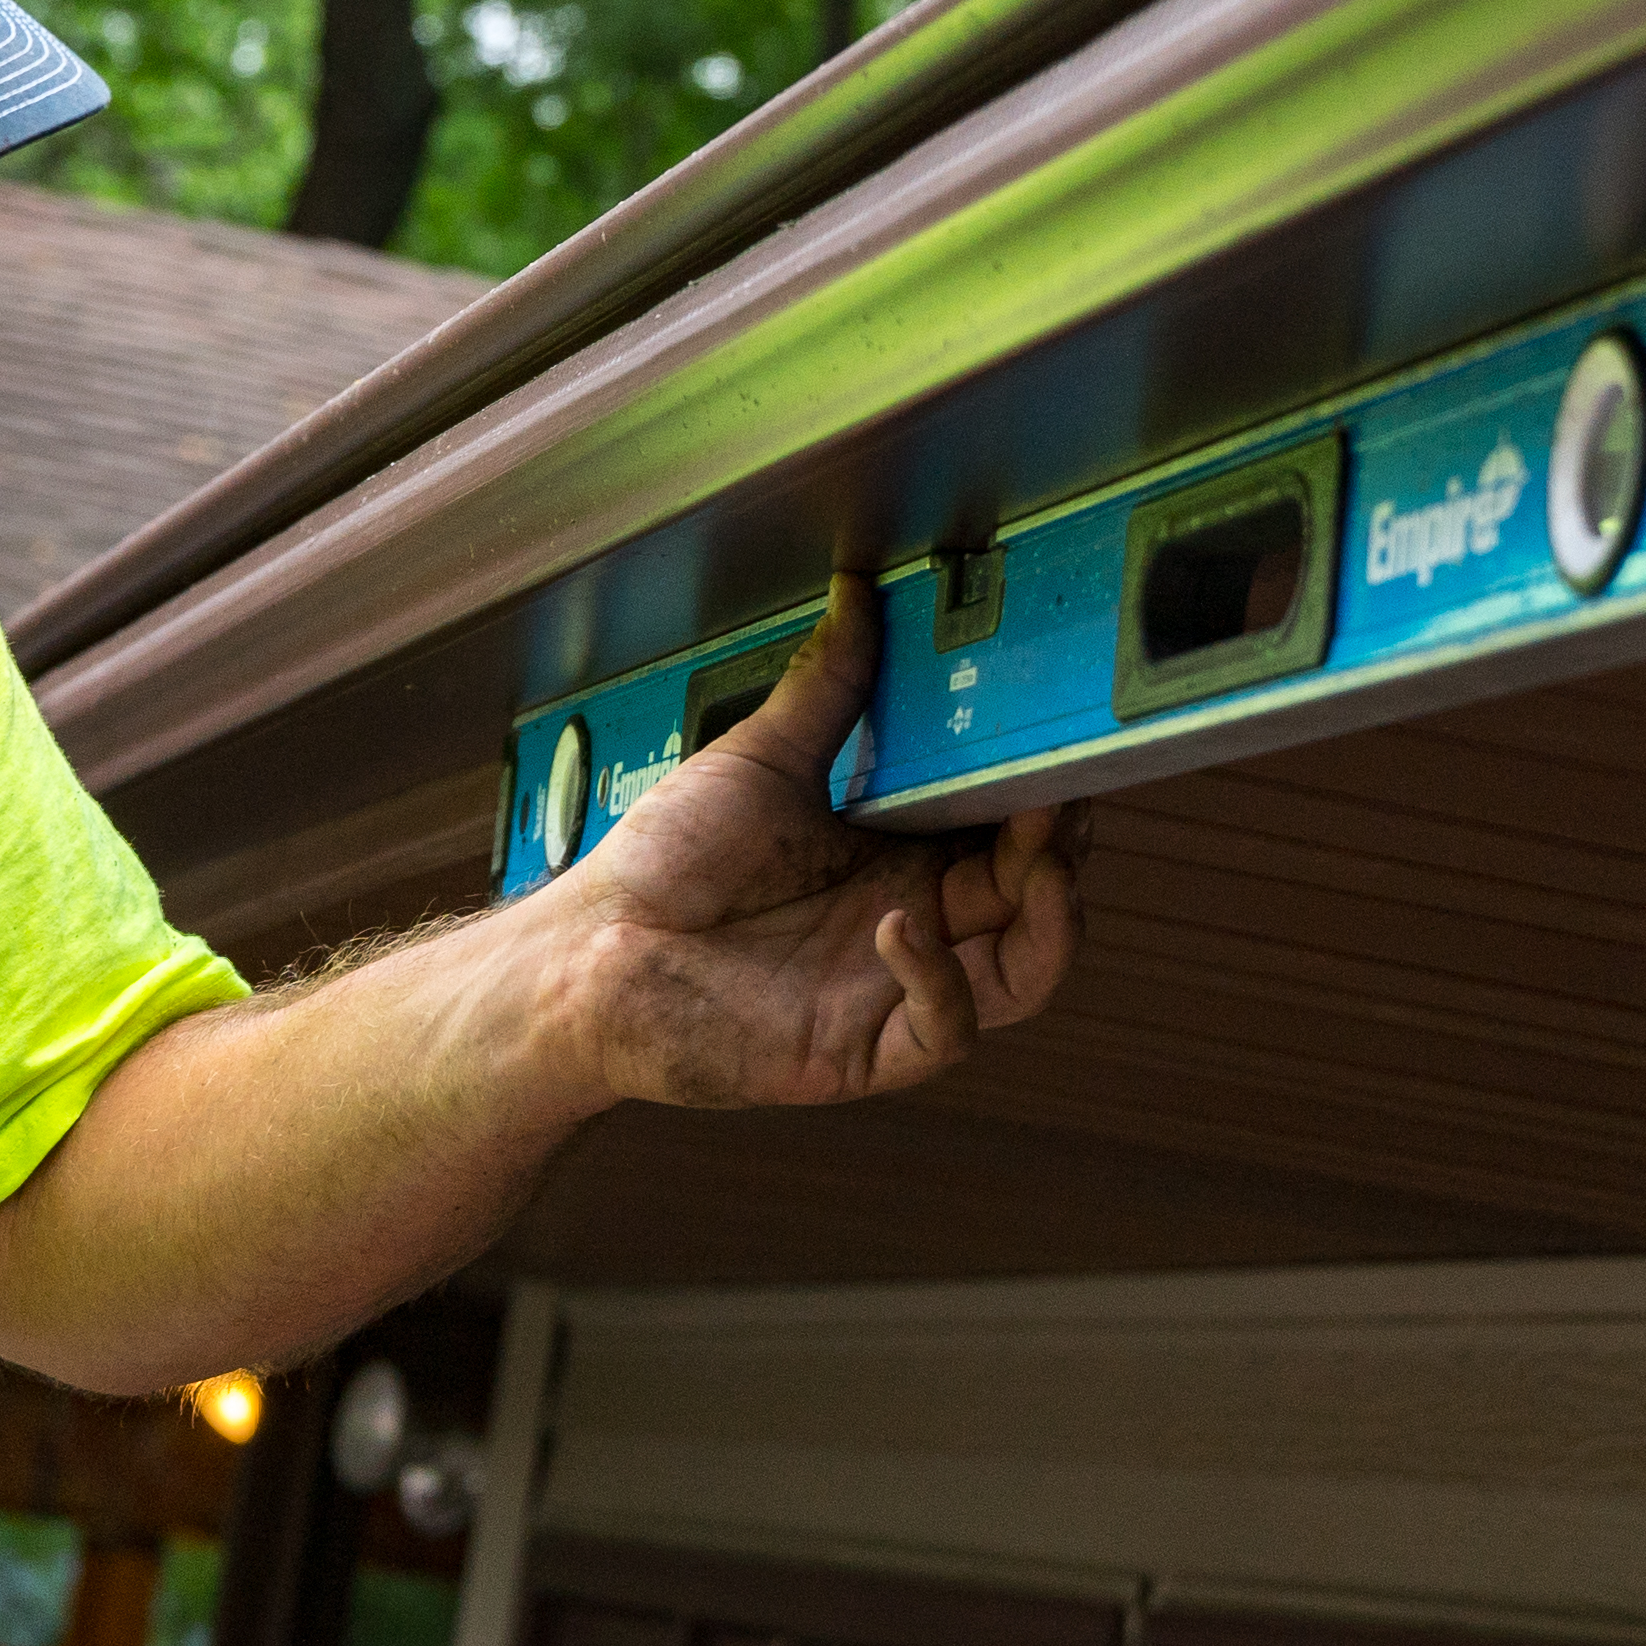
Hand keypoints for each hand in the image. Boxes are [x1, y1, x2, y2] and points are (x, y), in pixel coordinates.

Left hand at [560, 575, 1085, 1109]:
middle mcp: (915, 924)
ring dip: (1049, 918)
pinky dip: (941, 981)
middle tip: (1056, 798)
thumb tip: (857, 594)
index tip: (1061, 748)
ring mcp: (893, 991)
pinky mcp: (861, 1051)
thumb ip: (826, 686)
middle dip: (1061, 848)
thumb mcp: (759, 759)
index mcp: (902, 858)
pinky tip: (903, 925)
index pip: (1012, 834)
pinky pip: (946, 1032)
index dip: (1047, 799)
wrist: (584, 951)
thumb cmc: (664, 862)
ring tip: (1036, 859)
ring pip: (1025, 974)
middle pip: (1036, 899)